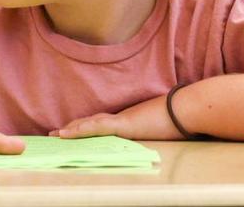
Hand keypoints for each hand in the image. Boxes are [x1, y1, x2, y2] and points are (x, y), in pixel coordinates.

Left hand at [52, 94, 182, 139]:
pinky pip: (98, 127)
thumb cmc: (179, 119)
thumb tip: (150, 134)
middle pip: (91, 122)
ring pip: (90, 124)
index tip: (71, 131)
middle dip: (73, 128)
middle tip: (55, 133)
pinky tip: (68, 133)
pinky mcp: (124, 124)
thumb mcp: (160, 127)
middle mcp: (121, 118)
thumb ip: (151, 130)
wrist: (189, 109)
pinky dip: (82, 130)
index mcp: (127, 120)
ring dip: (72, 129)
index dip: (85, 127)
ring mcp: (121, 120)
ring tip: (56, 135)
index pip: (101, 124)